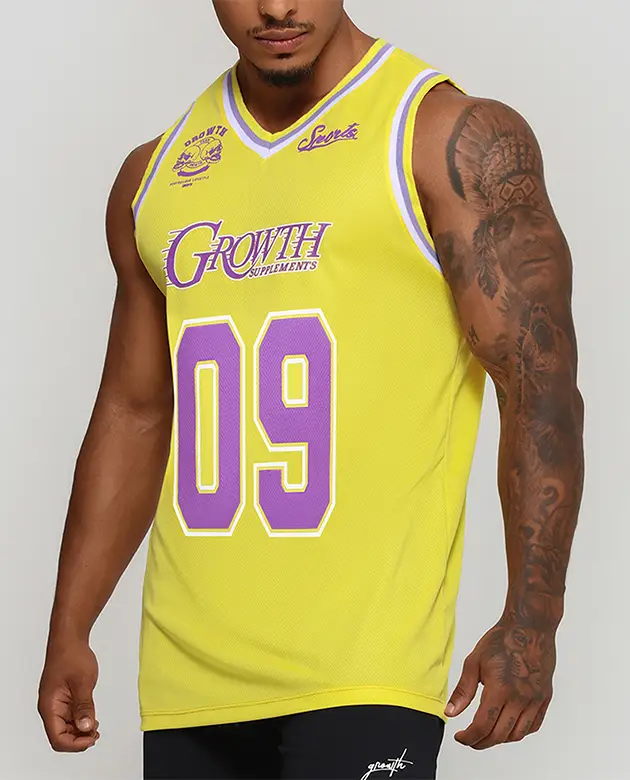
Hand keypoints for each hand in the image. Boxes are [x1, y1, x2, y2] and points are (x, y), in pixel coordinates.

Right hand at [38, 637, 100, 751]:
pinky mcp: (64, 698)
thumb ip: (84, 706)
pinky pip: (70, 716)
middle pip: (61, 736)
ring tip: (96, 727)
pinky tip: (92, 718)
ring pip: (66, 727)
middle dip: (78, 739)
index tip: (91, 739)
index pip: (57, 738)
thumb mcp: (83, 682)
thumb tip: (86, 727)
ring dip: (80, 731)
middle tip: (96, 734)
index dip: (74, 744)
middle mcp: (50, 708)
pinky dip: (81, 720)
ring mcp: (57, 703)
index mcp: (49, 706)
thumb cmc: (72, 655)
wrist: (70, 639)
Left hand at [445, 619, 555, 748]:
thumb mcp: (474, 662)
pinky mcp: (545, 697)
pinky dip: (519, 732)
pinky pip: (533, 725)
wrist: (530, 626)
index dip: (469, 737)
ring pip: (517, 734)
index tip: (460, 737)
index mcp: (500, 689)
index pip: (483, 726)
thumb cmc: (501, 640)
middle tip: (470, 739)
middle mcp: (520, 699)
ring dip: (500, 739)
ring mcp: (535, 700)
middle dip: (481, 742)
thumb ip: (463, 691)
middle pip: (500, 735)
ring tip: (487, 733)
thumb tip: (450, 712)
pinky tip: (508, 726)